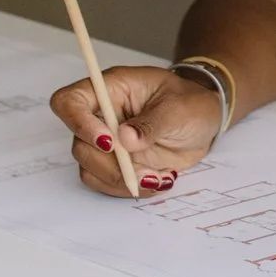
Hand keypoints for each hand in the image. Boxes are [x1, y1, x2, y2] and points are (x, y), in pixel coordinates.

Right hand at [49, 64, 222, 197]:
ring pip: (90, 168)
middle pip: (80, 144)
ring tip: (159, 176)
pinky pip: (105, 182)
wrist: (205, 123)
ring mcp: (107, 141)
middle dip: (111, 165)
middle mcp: (102, 115)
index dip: (79, 124)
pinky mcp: (116, 163)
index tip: (109, 143)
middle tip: (145, 172)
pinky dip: (128, 187)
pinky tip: (157, 179)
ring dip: (121, 180)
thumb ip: (152, 123)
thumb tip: (124, 138)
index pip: (70, 101)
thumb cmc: (191, 104)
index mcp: (112, 89)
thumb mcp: (179, 108)